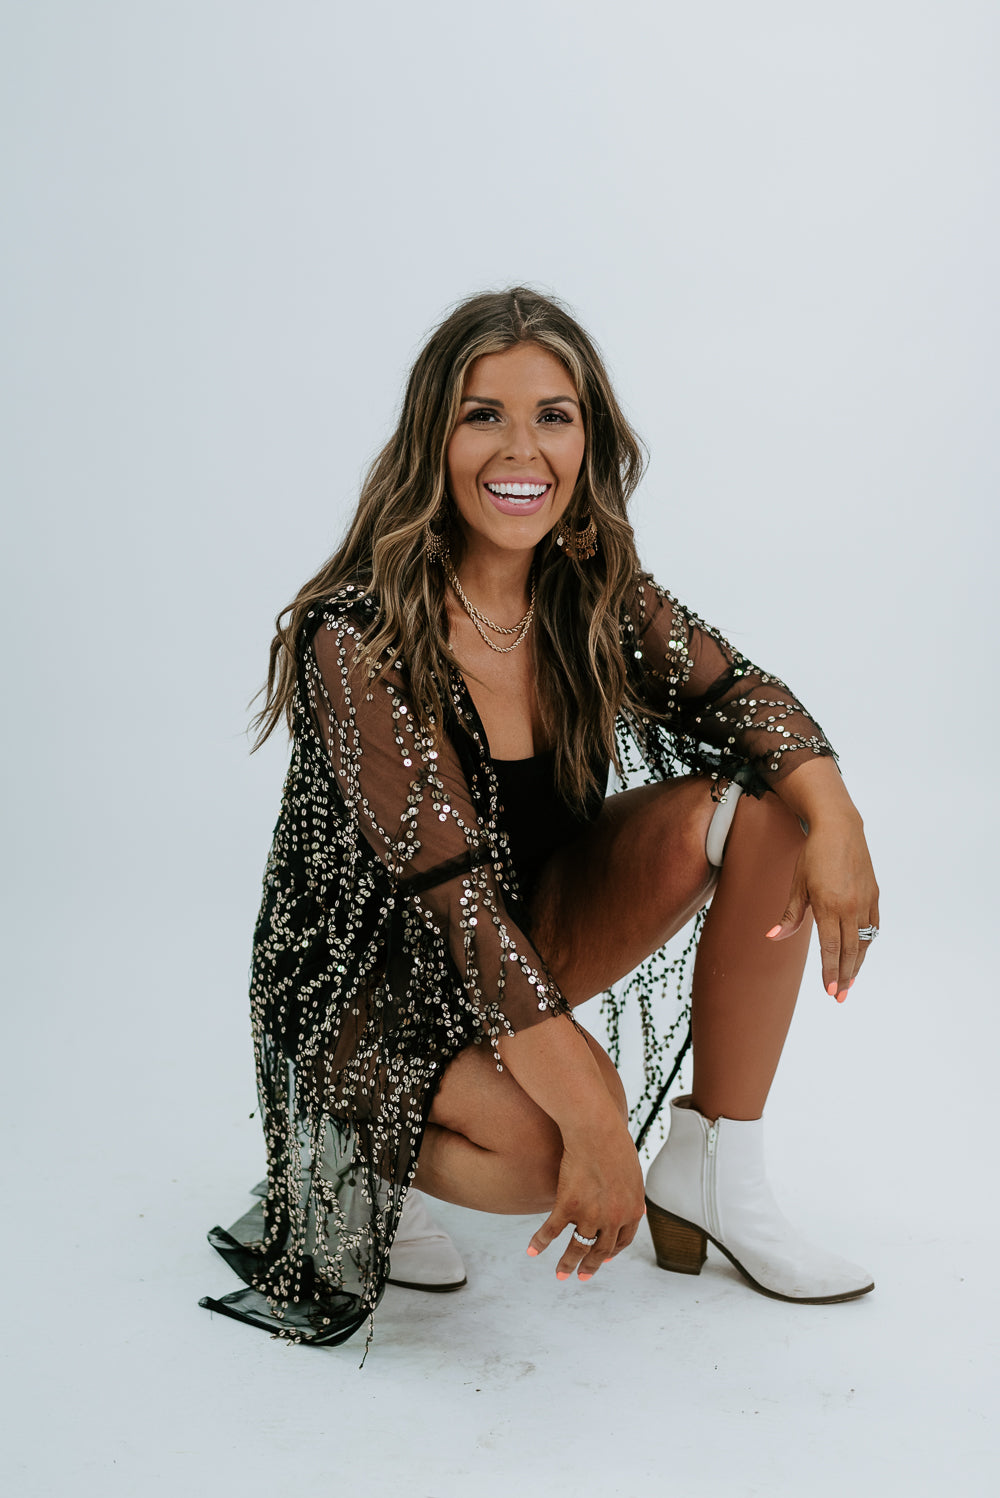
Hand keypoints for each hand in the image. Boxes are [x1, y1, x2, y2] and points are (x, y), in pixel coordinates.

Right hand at [526, 1120, 645, 1280]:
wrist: (597, 1128)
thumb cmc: (615, 1143)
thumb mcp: (633, 1173)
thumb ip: (633, 1196)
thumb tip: (639, 1211)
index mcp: (633, 1210)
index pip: (623, 1240)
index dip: (612, 1252)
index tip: (603, 1259)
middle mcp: (614, 1217)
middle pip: (601, 1250)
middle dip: (591, 1266)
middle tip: (582, 1277)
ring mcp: (590, 1214)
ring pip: (577, 1248)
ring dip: (567, 1264)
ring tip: (560, 1275)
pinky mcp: (568, 1205)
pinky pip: (551, 1230)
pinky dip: (540, 1242)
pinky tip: (532, 1251)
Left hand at [766, 816, 879, 1000]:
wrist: (840, 828)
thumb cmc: (813, 855)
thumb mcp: (797, 884)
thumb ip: (790, 915)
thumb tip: (772, 938)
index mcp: (829, 905)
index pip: (830, 947)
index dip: (830, 971)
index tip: (830, 992)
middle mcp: (850, 906)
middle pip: (849, 951)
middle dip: (844, 977)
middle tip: (839, 997)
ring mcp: (865, 901)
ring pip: (863, 942)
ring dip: (857, 965)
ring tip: (849, 983)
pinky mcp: (874, 895)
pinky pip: (873, 927)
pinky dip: (866, 944)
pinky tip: (859, 955)